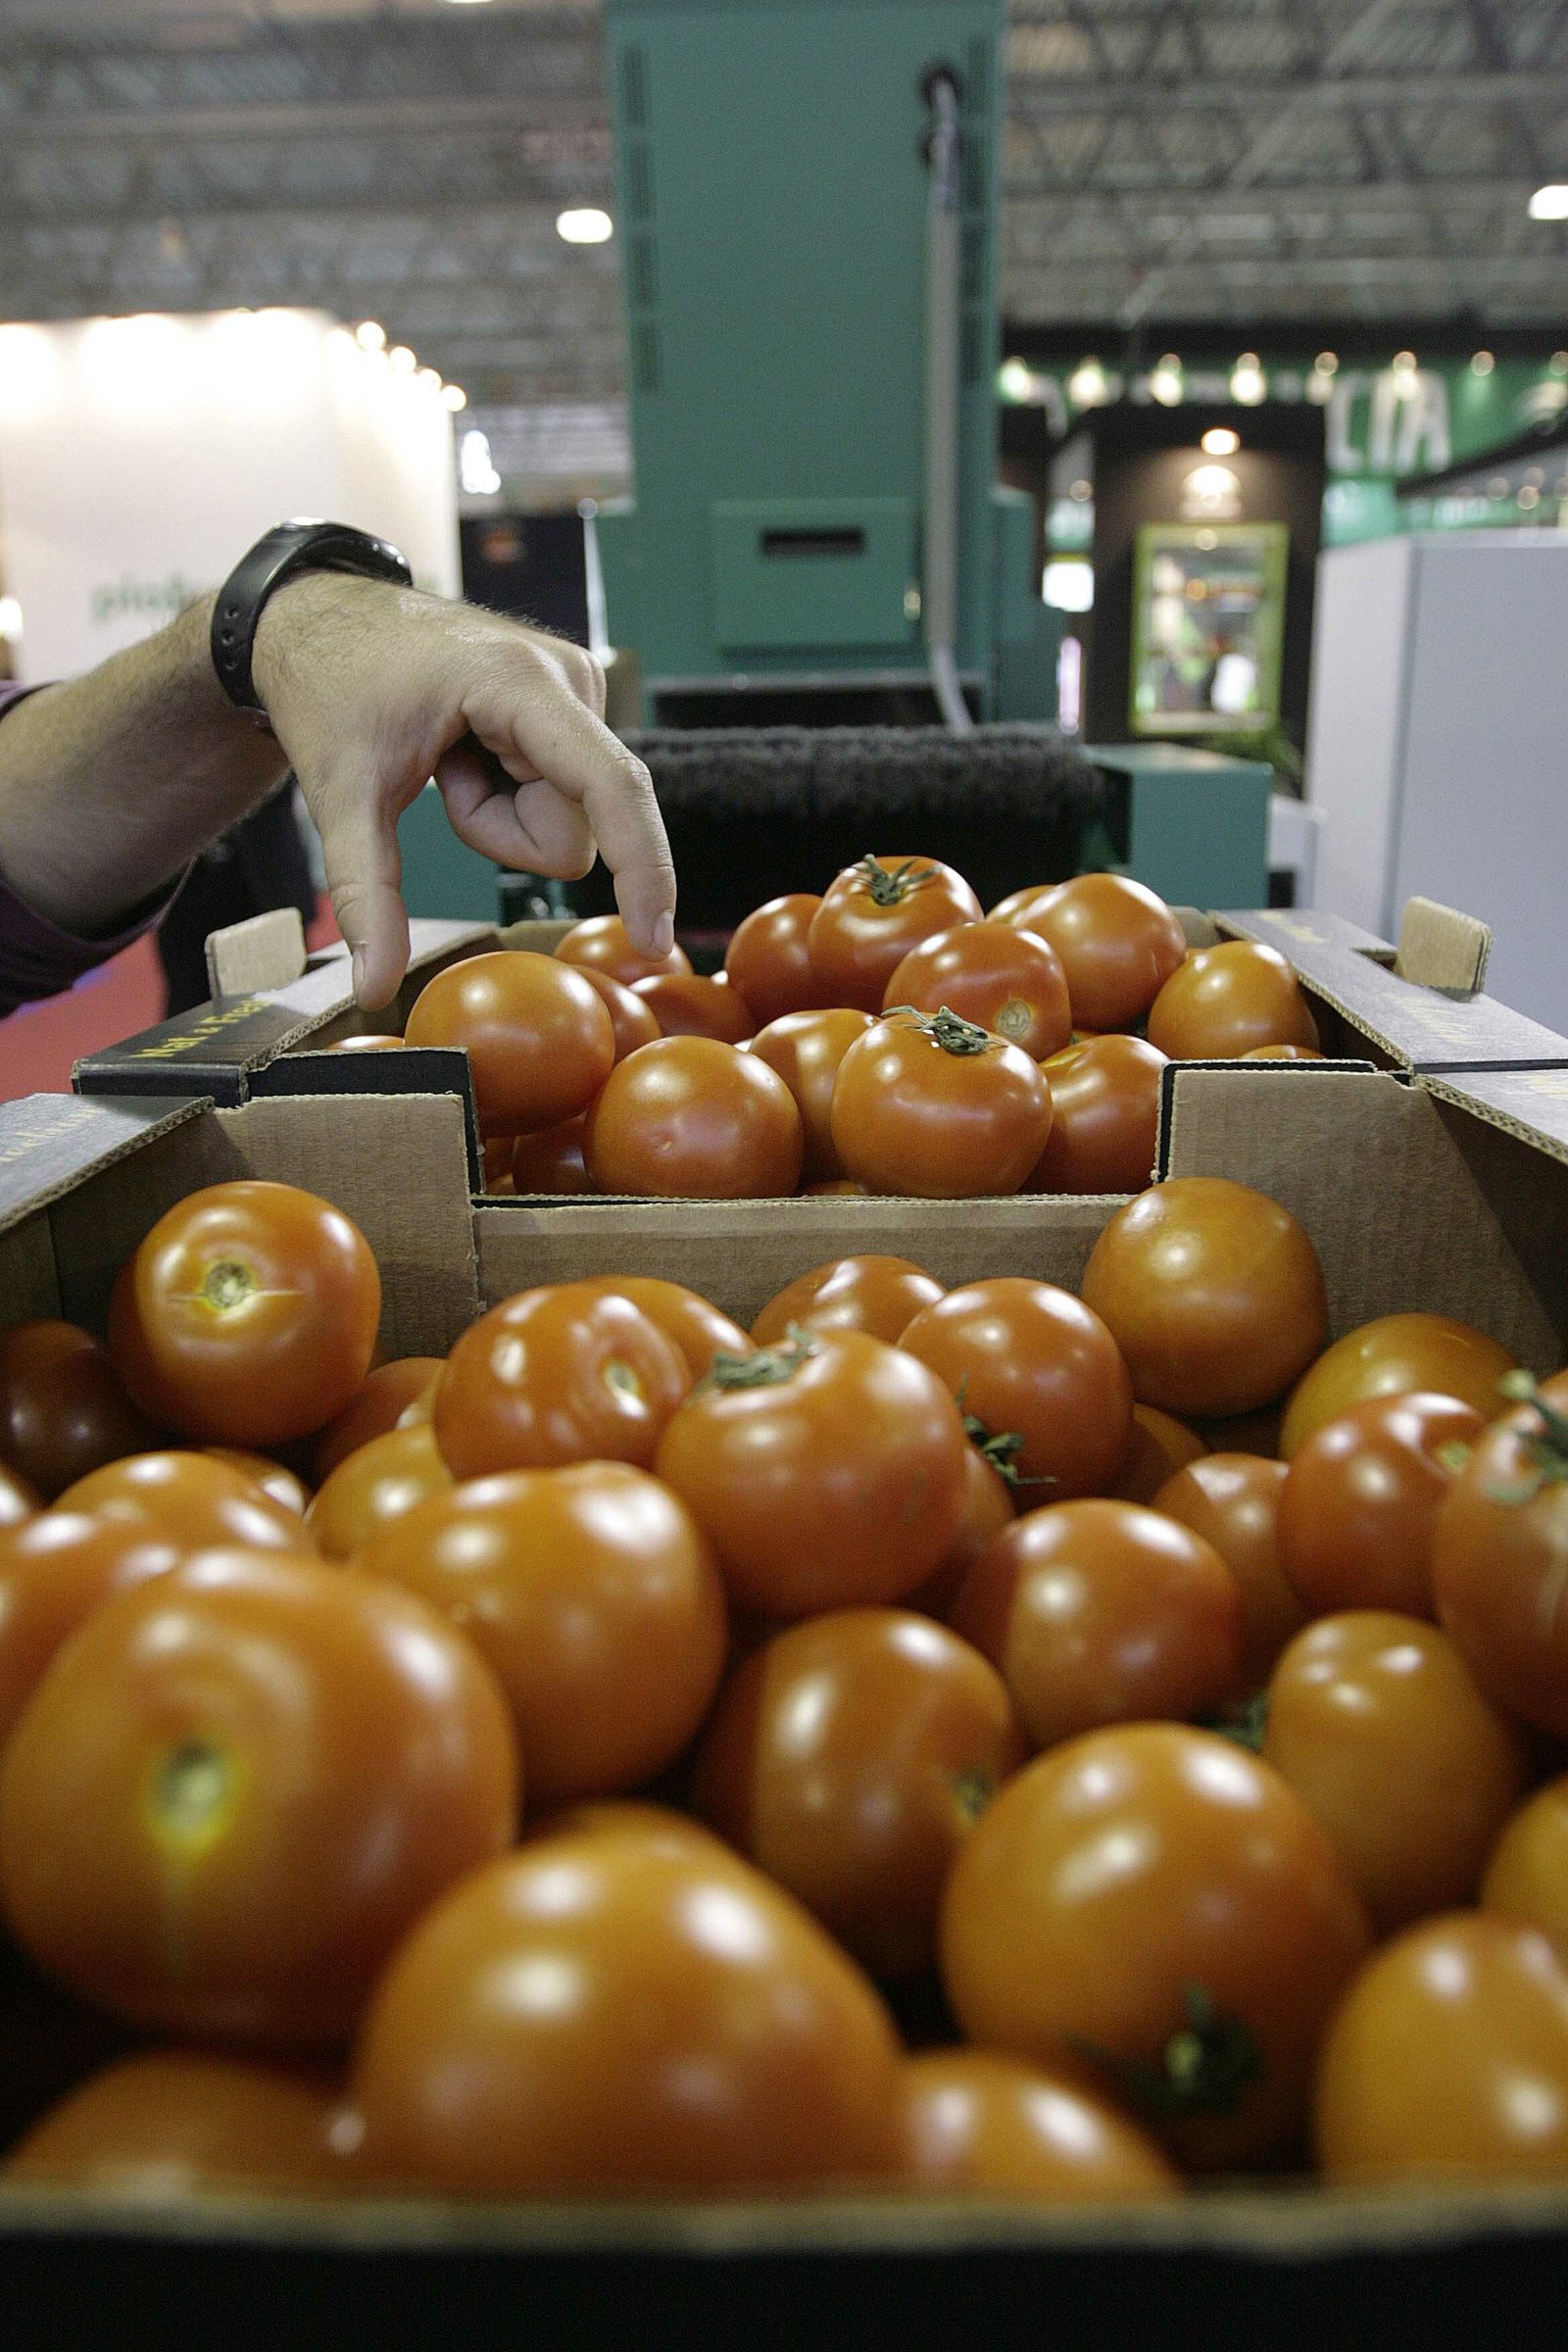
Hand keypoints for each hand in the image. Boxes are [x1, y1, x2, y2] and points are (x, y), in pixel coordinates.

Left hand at [252, 574, 674, 1008]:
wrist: (323, 621)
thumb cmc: (331, 688)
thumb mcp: (341, 794)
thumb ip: (366, 894)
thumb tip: (373, 989)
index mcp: (520, 680)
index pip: (610, 786)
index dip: (641, 867)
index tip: (653, 939)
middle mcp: (570, 677)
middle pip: (574, 825)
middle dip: (503, 831)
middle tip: (440, 777)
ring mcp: (577, 689)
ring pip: (568, 818)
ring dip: (500, 815)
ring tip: (448, 759)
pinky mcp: (572, 705)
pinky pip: (562, 796)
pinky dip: (507, 795)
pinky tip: (467, 750)